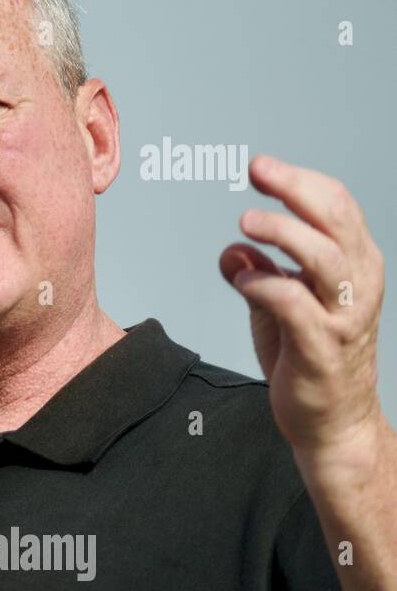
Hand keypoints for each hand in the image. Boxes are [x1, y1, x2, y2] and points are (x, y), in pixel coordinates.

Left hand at [219, 154, 386, 456]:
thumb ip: (259, 274)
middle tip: (258, 172)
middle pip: (336, 221)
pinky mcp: (320, 349)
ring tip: (247, 221)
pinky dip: (269, 285)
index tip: (261, 167)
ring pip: (326, 258)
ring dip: (286, 233)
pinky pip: (298, 306)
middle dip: (297, 189)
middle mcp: (357, 287)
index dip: (300, 181)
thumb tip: (232, 250)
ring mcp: (342, 318)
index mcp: (354, 267)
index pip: (336, 207)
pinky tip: (243, 280)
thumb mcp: (277, 308)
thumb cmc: (306, 359)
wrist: (330, 423)